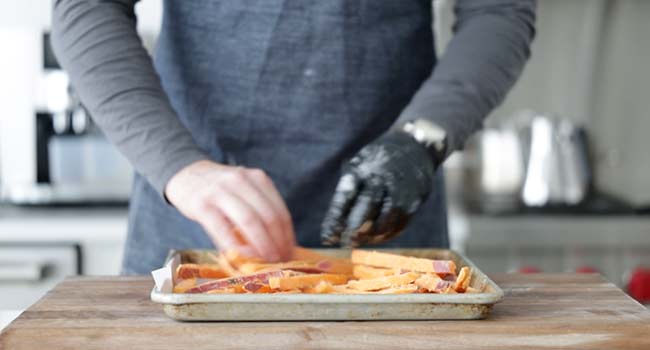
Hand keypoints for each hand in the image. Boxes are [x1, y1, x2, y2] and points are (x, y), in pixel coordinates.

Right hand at [165, 160, 294, 261]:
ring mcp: (220, 191)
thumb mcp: (244, 190)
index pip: (280, 211)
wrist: (185, 174)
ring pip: (249, 220)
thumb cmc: (220, 189)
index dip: (287, 236)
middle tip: (280, 261)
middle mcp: (241, 181)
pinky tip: (241, 258)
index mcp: (257, 178)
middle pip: (268, 216)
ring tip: (266, 262)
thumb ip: (259, 209)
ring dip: (261, 245)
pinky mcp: (201, 203)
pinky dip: (234, 245)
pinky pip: (221, 228)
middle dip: (277, 243)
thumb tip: (279, 244)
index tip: (290, 254)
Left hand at [321, 132, 435, 245]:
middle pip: (367, 205)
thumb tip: (334, 229)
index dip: (335, 218)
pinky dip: (386, 234)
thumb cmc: (376, 164)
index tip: (326, 237)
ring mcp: (399, 189)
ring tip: (359, 241)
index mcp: (362, 169)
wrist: (415, 147)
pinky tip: (376, 237)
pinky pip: (400, 223)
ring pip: (385, 218)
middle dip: (354, 228)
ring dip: (371, 234)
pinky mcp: (414, 200)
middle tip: (345, 243)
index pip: (345, 195)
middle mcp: (381, 178)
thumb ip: (347, 194)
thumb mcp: (358, 168)